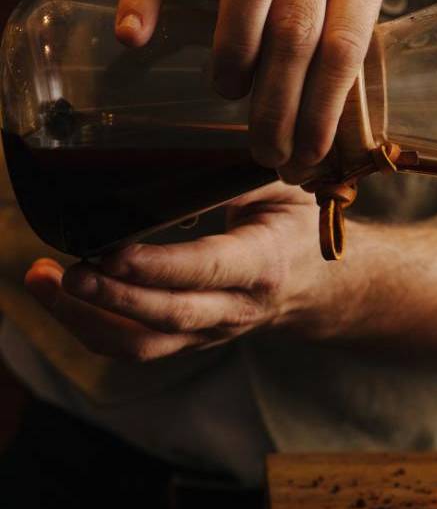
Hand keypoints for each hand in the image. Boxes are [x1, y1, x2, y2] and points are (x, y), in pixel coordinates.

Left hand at [24, 184, 325, 361]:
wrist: (321, 287)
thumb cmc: (297, 227)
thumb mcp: (282, 189)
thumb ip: (235, 176)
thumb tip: (174, 160)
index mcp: (263, 264)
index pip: (206, 270)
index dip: (156, 267)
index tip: (111, 251)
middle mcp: (236, 308)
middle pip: (168, 316)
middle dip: (111, 298)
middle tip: (66, 272)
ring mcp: (210, 331)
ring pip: (142, 343)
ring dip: (86, 319)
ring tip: (42, 281)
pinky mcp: (188, 341)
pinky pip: (134, 348)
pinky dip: (90, 327)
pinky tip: (61, 298)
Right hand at [114, 0, 387, 183]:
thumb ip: (333, 45)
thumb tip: (317, 143)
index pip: (345, 45)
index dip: (324, 107)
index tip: (308, 154)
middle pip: (297, 29)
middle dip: (279, 102)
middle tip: (267, 150)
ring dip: (235, 50)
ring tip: (229, 91)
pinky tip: (135, 35)